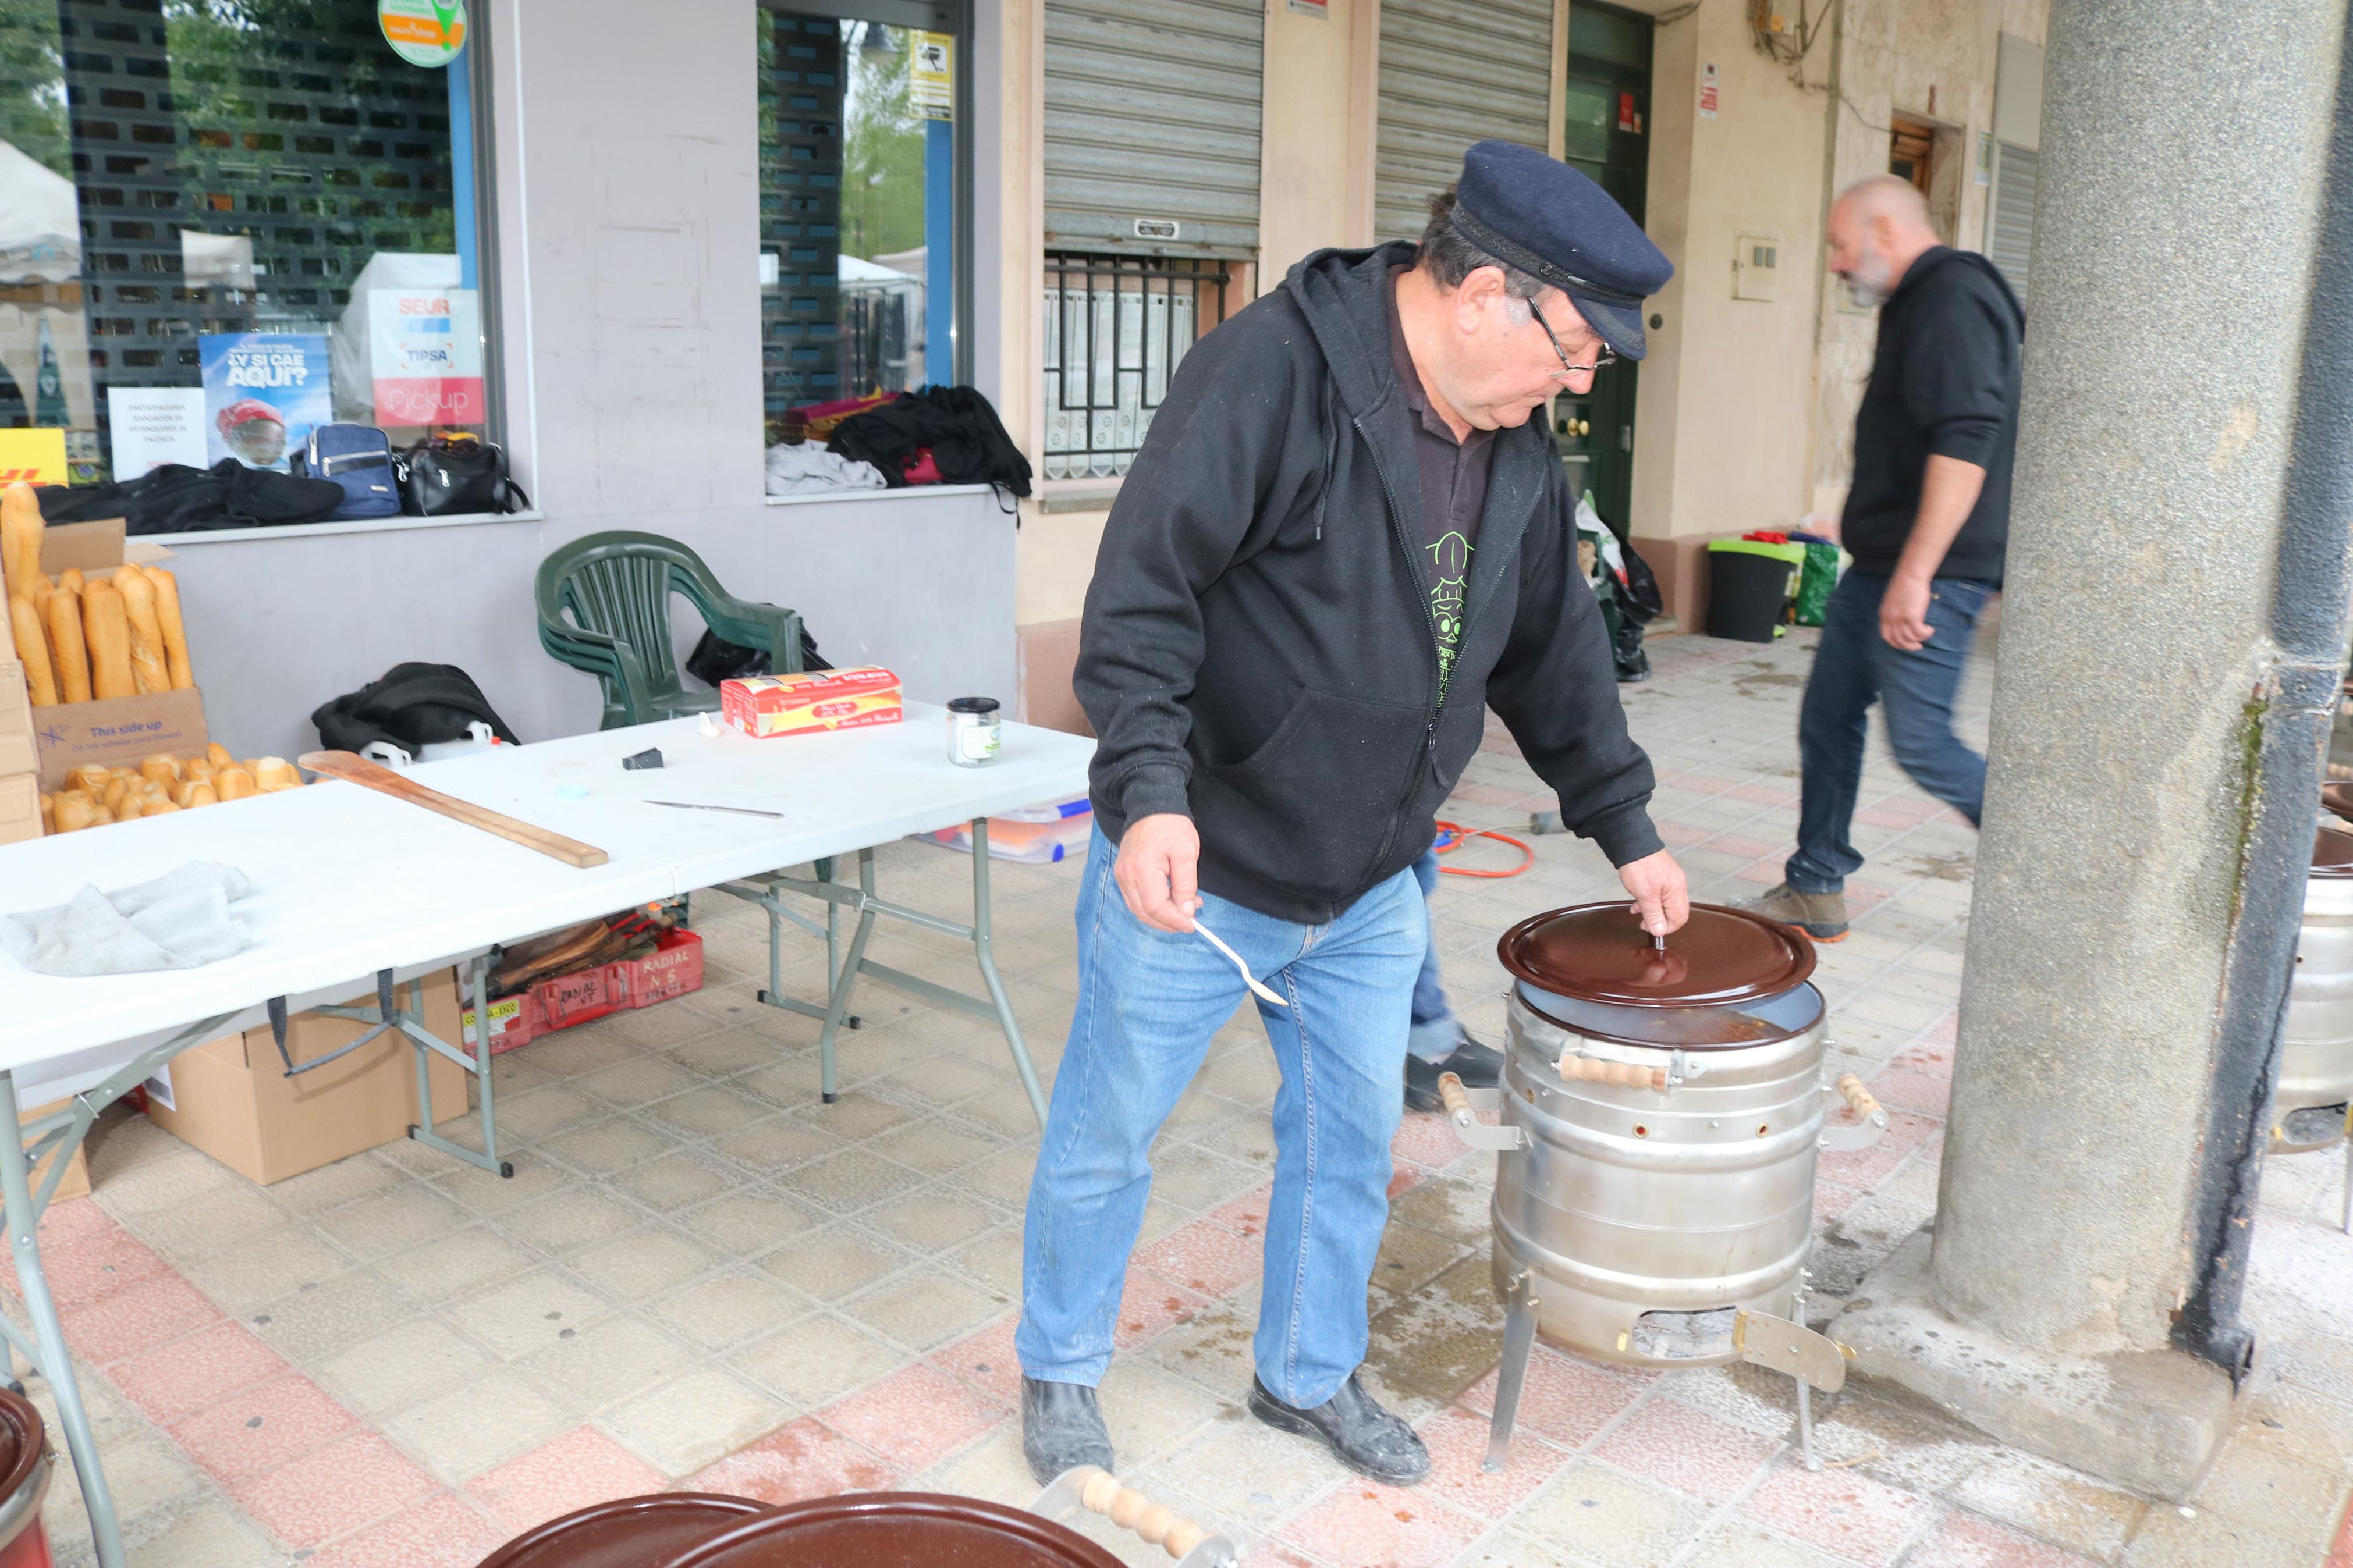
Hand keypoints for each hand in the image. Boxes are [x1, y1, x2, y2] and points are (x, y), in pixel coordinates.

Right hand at [1115, 813, 1202, 933]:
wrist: (1151, 807)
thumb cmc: (1171, 826)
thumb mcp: (1187, 853)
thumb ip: (1186, 884)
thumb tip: (1186, 911)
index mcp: (1142, 869)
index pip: (1155, 907)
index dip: (1174, 920)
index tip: (1192, 925)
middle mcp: (1126, 875)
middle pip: (1144, 913)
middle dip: (1168, 923)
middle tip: (1190, 920)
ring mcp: (1121, 875)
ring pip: (1138, 909)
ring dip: (1161, 916)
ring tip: (1184, 909)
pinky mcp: (1122, 874)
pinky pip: (1134, 899)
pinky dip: (1151, 907)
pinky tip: (1169, 901)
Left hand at [1618, 849, 1689, 938]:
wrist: (1631, 842)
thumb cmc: (1638, 864)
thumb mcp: (1644, 895)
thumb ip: (1653, 914)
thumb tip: (1659, 931)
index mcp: (1677, 891)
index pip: (1680, 918)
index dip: (1666, 928)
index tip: (1651, 929)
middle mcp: (1677, 885)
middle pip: (1674, 912)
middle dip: (1659, 920)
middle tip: (1644, 922)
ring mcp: (1671, 880)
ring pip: (1665, 903)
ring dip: (1652, 910)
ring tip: (1638, 910)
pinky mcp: (1662, 875)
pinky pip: (1660, 894)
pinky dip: (1649, 901)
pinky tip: (1638, 901)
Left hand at [1879, 573, 1933, 650]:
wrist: (1910, 575)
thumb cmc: (1905, 586)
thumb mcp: (1894, 602)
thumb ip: (1895, 614)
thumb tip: (1903, 625)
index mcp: (1884, 616)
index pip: (1887, 637)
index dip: (1897, 644)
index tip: (1906, 644)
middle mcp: (1890, 619)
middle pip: (1899, 641)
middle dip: (1909, 646)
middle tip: (1919, 646)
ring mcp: (1900, 619)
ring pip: (1910, 638)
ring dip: (1920, 639)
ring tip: (1927, 634)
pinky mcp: (1911, 616)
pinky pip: (1919, 632)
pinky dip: (1926, 633)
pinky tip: (1930, 629)